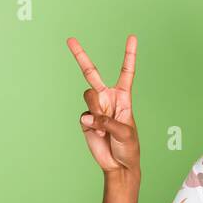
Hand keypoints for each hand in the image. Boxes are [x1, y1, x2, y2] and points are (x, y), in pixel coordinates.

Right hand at [67, 35, 139, 173]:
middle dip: (80, 55)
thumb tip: (88, 117)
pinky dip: (91, 123)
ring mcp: (95, 108)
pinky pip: (84, 115)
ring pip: (88, 96)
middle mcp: (108, 98)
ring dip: (95, 110)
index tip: (132, 37)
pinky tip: (97, 132)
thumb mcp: (125, 133)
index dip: (129, 55)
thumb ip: (108, 122)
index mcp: (123, 97)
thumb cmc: (129, 148)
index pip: (126, 72)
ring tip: (103, 126)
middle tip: (70, 39)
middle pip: (91, 73)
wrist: (119, 165)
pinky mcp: (86, 120)